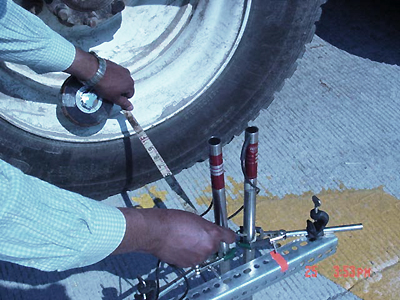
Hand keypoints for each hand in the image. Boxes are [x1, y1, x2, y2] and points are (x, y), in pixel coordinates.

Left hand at [65, 47, 133, 110]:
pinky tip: (104, 78)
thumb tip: (131, 107)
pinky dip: (111, 76)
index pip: (130, 95)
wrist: (94, 71)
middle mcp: (128, 75)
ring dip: (116, 82)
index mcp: (130, 84)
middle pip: (126, 86)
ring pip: (120, 79)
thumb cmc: (104, 85)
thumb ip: (124, 103)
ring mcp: (121, 68)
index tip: (115, 98)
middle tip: (110, 92)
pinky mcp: (114, 64)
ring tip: (106, 85)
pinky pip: (115, 73)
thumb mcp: (114, 98)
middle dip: (120, 90)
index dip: (122, 98)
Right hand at [113, 208, 235, 267]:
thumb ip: (206, 227)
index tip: (229, 237)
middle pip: (215, 246)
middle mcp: (208, 247)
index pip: (230, 237)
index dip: (229, 236)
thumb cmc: (173, 221)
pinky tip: (180, 246)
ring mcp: (198, 257)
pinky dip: (189, 254)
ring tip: (185, 239)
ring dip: (198, 248)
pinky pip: (193, 259)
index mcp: (212, 234)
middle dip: (208, 241)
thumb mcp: (196, 218)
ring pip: (203, 253)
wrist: (157, 231)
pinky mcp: (188, 264)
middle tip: (196, 234)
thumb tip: (209, 231)